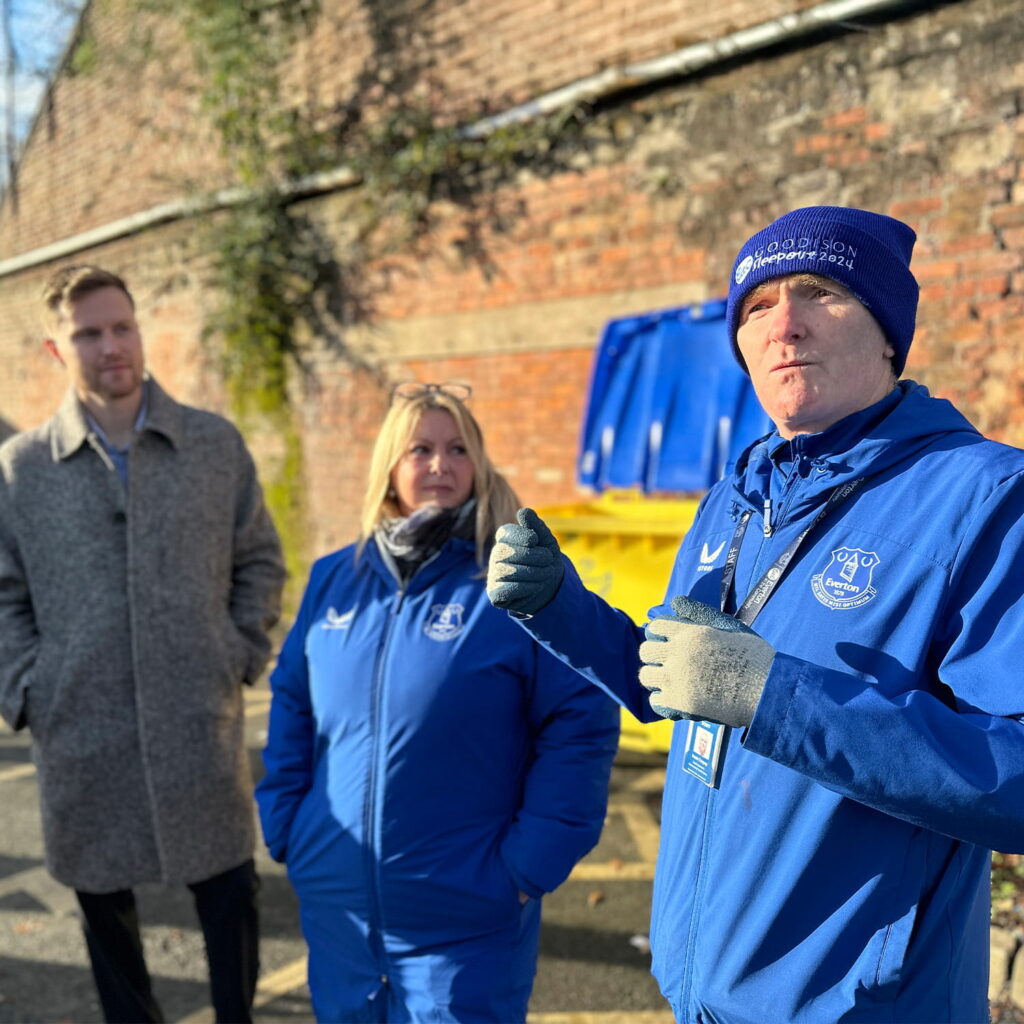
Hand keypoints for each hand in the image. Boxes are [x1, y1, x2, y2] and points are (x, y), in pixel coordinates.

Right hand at [487, 508, 564, 615]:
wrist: (552, 588)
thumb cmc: (546, 560)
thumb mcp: (546, 541)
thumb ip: (535, 526)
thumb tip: (523, 511)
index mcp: (505, 539)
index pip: (505, 533)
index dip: (520, 535)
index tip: (535, 540)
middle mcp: (496, 555)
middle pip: (507, 552)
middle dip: (532, 556)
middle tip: (548, 560)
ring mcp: (493, 574)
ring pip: (507, 571)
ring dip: (533, 572)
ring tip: (546, 574)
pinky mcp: (495, 593)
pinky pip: (506, 589)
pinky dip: (526, 587)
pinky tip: (537, 586)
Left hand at [638, 595, 775, 726]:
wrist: (767, 691)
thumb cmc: (753, 657)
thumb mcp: (728, 627)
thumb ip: (699, 615)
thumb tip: (676, 602)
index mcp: (691, 632)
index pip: (656, 627)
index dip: (660, 635)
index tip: (668, 643)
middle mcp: (679, 652)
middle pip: (646, 651)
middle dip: (655, 657)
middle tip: (669, 664)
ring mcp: (677, 678)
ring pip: (646, 677)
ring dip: (657, 679)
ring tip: (673, 682)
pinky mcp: (679, 702)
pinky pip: (656, 700)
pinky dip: (664, 701)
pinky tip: (678, 699)